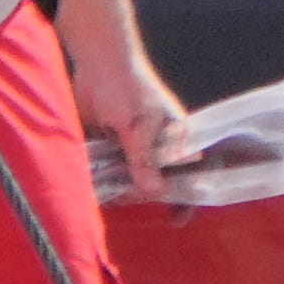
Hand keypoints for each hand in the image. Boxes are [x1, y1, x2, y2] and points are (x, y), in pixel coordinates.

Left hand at [66, 24, 186, 200]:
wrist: (97, 61)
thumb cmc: (129, 87)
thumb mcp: (138, 126)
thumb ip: (144, 159)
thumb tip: (154, 193)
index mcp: (175, 142)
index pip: (190, 177)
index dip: (186, 201)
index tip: (176, 222)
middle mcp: (155, 149)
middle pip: (154, 184)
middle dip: (141, 195)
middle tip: (125, 196)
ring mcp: (130, 148)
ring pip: (128, 181)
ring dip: (118, 190)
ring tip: (108, 193)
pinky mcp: (107, 145)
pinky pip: (106, 171)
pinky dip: (100, 180)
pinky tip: (93, 187)